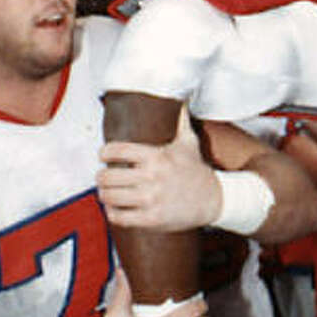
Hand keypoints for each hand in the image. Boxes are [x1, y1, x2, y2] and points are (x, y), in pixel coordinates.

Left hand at [98, 106, 222, 230]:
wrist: (214, 199)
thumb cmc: (197, 169)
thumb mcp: (189, 142)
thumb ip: (180, 119)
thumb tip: (181, 97)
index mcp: (156, 156)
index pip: (117, 150)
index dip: (105, 152)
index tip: (104, 155)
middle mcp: (152, 177)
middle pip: (107, 176)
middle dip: (101, 177)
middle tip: (103, 177)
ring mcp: (151, 199)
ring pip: (110, 197)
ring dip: (104, 195)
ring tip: (107, 192)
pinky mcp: (152, 219)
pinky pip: (119, 217)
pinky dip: (113, 213)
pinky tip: (116, 208)